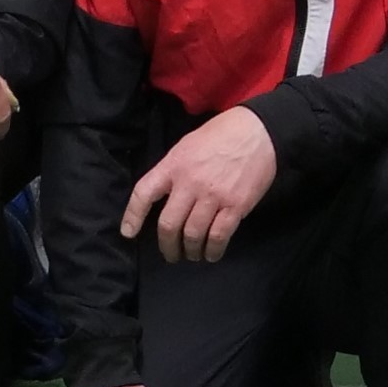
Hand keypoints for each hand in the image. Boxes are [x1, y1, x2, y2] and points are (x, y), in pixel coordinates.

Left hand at [122, 108, 279, 258]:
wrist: (258, 132)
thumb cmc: (221, 135)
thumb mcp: (188, 145)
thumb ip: (174, 170)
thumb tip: (164, 197)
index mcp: (174, 165)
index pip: (144, 193)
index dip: (133, 216)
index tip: (128, 233)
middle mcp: (189, 183)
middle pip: (168, 224)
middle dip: (167, 246)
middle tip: (171, 254)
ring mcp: (213, 196)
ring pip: (192, 235)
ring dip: (191, 251)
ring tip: (193, 254)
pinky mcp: (235, 206)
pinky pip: (218, 236)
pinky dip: (212, 250)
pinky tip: (211, 254)